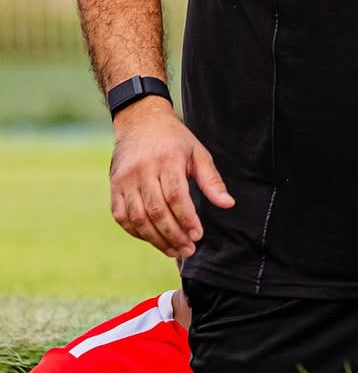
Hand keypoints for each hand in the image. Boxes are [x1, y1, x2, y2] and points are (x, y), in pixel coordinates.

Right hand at [109, 97, 233, 257]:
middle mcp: (143, 170)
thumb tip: (228, 204)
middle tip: (188, 250)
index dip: (187, 219)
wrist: (140, 121)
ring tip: (173, 251)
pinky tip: (153, 239)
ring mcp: (125, 180)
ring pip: (138, 218)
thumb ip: (212, 180)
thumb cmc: (175, 140)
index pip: (176, 196)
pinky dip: (136, 232)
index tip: (198, 236)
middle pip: (156, 211)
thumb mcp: (198, 153)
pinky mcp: (114, 187)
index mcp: (167, 160)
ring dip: (155, 239)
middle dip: (173, 235)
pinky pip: (122, 217)